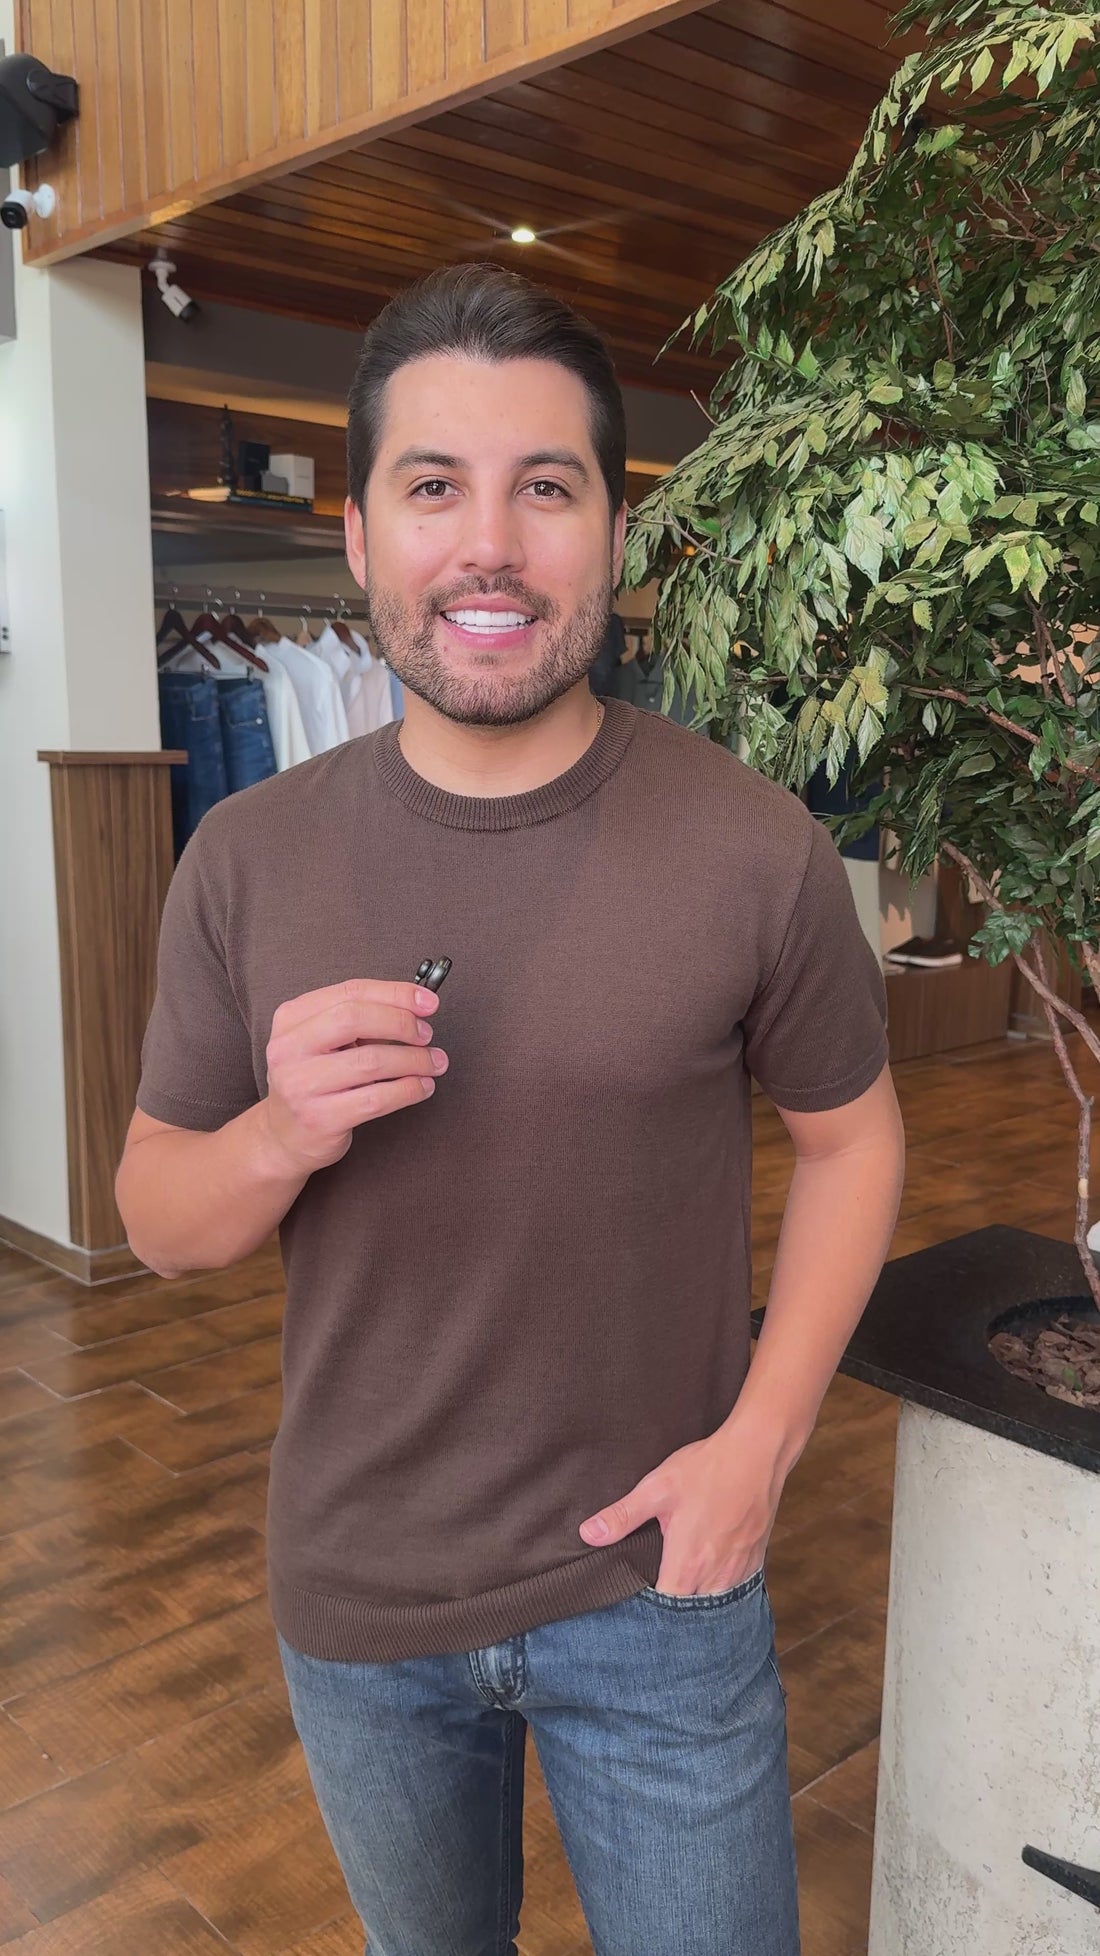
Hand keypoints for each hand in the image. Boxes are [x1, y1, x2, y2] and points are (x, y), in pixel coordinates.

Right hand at [260, 978, 446, 1174]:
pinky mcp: (320, 1118)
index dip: (395, 993)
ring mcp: (301, 1085)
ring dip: (414, 1059)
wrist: (284, 1135)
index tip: (427, 1001)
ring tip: (434, 1061)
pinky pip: (377, 1098)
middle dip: (401, 1023)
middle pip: (355, 1018)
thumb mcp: (324, 1042)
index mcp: (291, 1019)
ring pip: (371, 1061)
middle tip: (426, 1034)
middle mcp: (289, 1049)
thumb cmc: (313, 1081)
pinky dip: (409, 1089)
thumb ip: (362, 1020)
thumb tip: (416, 1007)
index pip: (350, 992)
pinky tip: (422, 1086)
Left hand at [577, 1426, 785, 1596]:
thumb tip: (588, 1534)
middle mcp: (714, 1577)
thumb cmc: (707, 1470)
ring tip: (681, 1588)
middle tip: (656, 1596)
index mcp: (687, 1564)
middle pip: (690, 1613)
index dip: (648, 1612)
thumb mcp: (657, 1488)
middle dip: (672, 1612)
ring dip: (697, 1601)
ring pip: (714, 1604)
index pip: (664, 1610)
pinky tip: (709, 1575)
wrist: (757, 1453)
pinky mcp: (754, 1561)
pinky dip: (720, 1589)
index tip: (636, 1603)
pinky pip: (734, 1589)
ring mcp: (738, 1571)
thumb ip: (623, 1516)